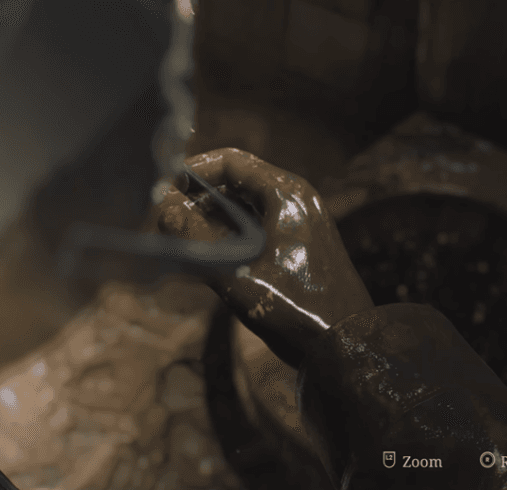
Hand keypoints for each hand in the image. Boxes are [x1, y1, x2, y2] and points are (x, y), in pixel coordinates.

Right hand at [155, 148, 373, 368]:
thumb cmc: (294, 308)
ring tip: (180, 237)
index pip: (231, 161)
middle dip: (199, 195)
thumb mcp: (234, 272)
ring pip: (247, 204)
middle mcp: (296, 198)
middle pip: (237, 180)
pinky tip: (209, 253)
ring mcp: (301, 219)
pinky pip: (259, 223)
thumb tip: (162, 208)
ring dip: (213, 215)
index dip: (192, 170)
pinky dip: (231, 231)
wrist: (345, 345)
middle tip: (165, 216)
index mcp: (286, 193)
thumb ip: (194, 237)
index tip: (161, 186)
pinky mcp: (302, 241)